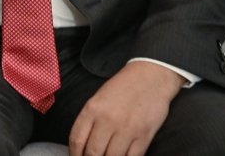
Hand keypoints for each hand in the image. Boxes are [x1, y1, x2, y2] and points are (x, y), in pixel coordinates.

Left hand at [68, 61, 185, 155]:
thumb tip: (82, 145)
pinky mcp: (144, 136)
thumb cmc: (123, 88)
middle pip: (93, 152)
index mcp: (92, 109)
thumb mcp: (98, 99)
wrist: (151, 77)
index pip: (77, 139)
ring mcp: (127, 129)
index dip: (74, 154)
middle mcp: (108, 120)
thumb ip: (89, 120)